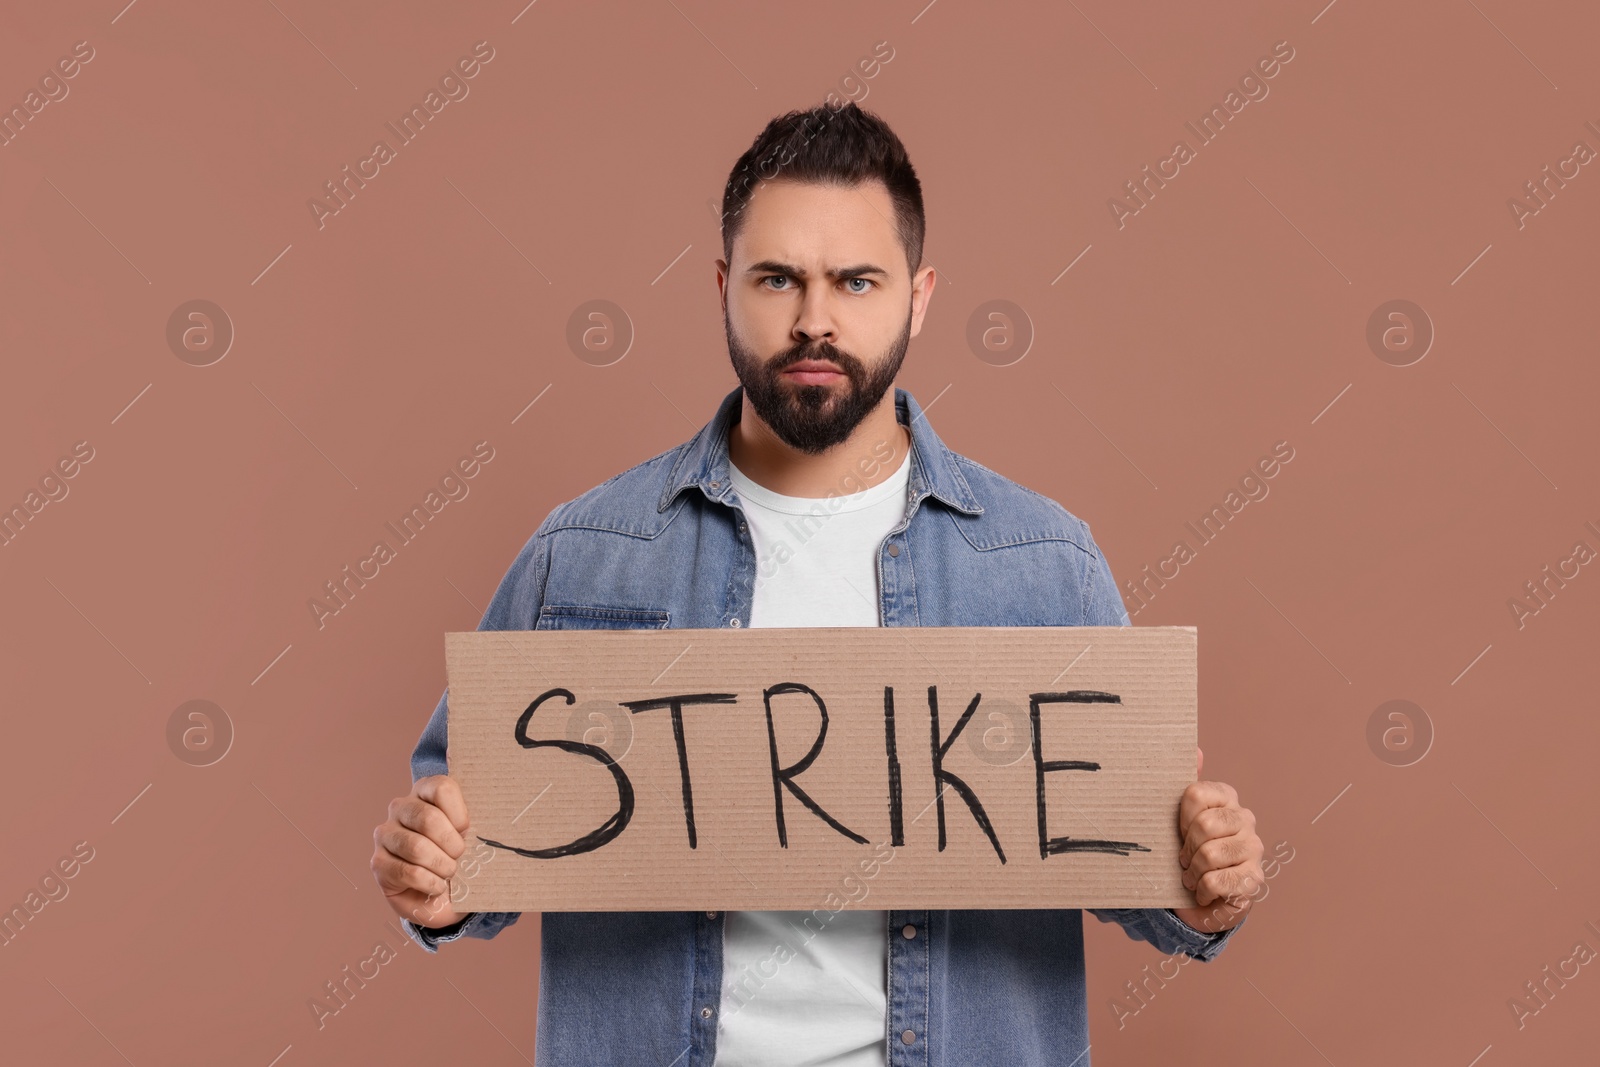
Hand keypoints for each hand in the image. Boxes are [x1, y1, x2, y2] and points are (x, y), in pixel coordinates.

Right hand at [371, 774, 472, 929]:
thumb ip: (476, 820)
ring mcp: (386, 834)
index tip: (467, 831)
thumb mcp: (473, 834)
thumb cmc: (460, 856)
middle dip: (451, 844)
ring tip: (449, 872)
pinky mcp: (378, 863)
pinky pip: (407, 871)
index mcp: (425, 791)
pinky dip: (430, 883)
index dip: (460, 815)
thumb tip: (479, 809)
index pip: (442, 788)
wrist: (444, 894)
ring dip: (441, 865)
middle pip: (428, 818)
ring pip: (416, 847)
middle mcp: (401, 808)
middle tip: (459, 856)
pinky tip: (437, 886)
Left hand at [1170, 747, 1263, 933]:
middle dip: (1186, 848)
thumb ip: (1186, 788)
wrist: (1203, 897)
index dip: (1180, 818)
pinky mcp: (1255, 877)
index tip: (1178, 831)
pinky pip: (1217, 880)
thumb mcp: (1179, 819)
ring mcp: (1253, 848)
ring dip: (1193, 872)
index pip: (1195, 795)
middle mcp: (1245, 818)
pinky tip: (1203, 891)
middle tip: (1183, 860)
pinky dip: (1202, 889)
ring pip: (1210, 854)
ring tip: (1191, 876)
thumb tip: (1196, 750)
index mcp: (1226, 798)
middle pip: (1204, 825)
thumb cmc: (1189, 852)